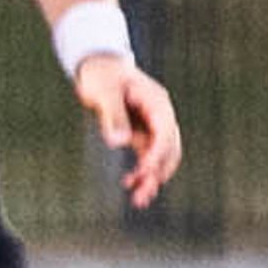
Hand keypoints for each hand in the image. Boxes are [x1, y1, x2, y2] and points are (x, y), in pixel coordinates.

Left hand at [74, 53, 181, 209]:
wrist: (99, 67)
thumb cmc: (102, 75)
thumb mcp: (104, 92)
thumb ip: (112, 115)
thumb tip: (119, 141)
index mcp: (157, 104)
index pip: (165, 133)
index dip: (156, 154)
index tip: (142, 171)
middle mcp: (160, 117)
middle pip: (169, 149)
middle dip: (158, 172)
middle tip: (142, 195)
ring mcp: (152, 126)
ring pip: (160, 156)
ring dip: (152, 177)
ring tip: (138, 200)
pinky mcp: (141, 133)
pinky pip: (148, 156)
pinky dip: (143, 171)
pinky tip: (131, 185)